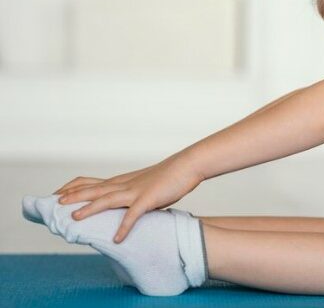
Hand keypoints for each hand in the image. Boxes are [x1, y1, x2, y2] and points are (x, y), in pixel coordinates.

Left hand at [53, 154, 203, 242]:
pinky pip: (134, 215)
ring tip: (75, 217)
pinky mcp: (149, 199)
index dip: (73, 188)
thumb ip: (132, 196)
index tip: (58, 194)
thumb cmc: (169, 176)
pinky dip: (124, 226)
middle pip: (94, 188)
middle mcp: (125, 184)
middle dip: (73, 196)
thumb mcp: (144, 185)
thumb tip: (125, 208)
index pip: (91, 182)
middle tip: (54, 203)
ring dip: (90, 208)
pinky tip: (117, 239)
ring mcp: (136, 191)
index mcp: (122, 181)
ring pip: (108, 199)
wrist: (187, 166)